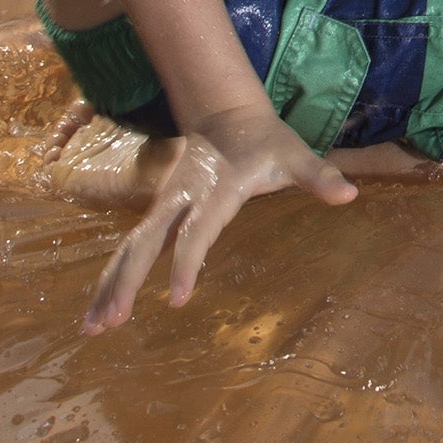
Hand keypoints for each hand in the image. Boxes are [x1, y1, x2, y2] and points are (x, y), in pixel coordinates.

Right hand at [84, 105, 353, 333]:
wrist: (226, 113)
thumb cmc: (266, 141)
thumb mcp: (295, 154)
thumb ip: (318, 177)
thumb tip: (350, 195)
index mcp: (216, 190)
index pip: (197, 231)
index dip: (187, 263)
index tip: (176, 299)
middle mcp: (181, 198)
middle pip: (147, 243)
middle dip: (127, 282)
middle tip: (110, 323)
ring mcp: (164, 205)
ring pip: (130, 248)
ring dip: (111, 286)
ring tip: (93, 328)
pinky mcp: (157, 214)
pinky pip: (130, 249)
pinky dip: (113, 278)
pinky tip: (101, 311)